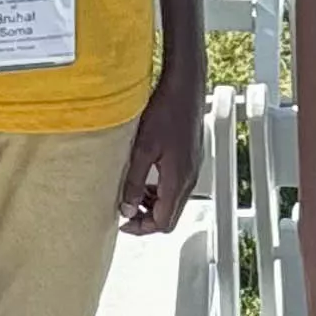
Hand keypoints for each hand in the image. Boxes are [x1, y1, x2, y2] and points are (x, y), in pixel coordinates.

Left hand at [116, 73, 201, 234]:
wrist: (185, 87)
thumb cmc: (167, 111)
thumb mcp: (142, 150)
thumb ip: (134, 183)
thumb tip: (127, 208)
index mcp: (178, 180)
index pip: (163, 222)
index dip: (141, 228)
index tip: (123, 223)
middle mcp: (189, 178)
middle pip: (170, 215)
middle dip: (147, 218)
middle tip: (126, 210)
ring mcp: (192, 168)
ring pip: (173, 201)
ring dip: (153, 203)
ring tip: (133, 193)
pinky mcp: (190, 159)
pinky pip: (176, 185)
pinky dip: (160, 189)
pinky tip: (146, 176)